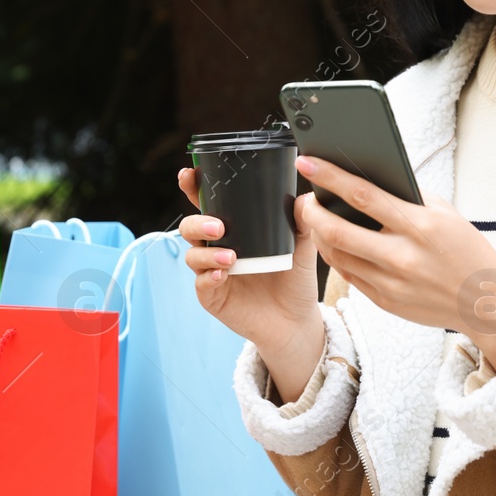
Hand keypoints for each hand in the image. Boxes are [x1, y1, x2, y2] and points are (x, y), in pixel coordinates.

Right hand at [176, 167, 325, 399]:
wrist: (297, 320)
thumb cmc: (295, 280)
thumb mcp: (302, 247)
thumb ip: (302, 221)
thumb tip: (307, 196)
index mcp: (234, 229)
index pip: (208, 204)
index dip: (193, 188)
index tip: (189, 175)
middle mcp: (217, 247)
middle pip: (191, 227)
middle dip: (198, 222)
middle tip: (219, 226)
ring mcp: (212, 272)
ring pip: (192, 255)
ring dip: (206, 252)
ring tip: (231, 257)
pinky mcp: (213, 297)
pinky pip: (200, 284)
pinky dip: (208, 277)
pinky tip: (222, 274)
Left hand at [294, 154, 495, 369]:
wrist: (488, 302)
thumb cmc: (466, 250)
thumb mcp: (445, 213)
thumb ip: (407, 198)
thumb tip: (366, 179)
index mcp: (420, 225)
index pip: (363, 196)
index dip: (330, 178)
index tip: (308, 163)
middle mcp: (403, 255)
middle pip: (337, 231)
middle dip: (311, 211)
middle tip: (304, 199)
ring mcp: (392, 282)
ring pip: (336, 255)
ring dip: (319, 234)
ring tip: (316, 219)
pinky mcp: (386, 302)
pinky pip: (349, 275)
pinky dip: (337, 255)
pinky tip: (334, 242)